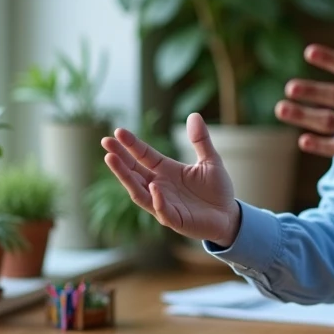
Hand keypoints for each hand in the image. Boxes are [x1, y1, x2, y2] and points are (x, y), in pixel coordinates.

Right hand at [101, 113, 240, 247]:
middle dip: (119, 158)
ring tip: (112, 159)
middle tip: (106, 142)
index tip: (118, 131)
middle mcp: (159, 186)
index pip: (144, 155)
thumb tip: (194, 114)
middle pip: (134, 171)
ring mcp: (164, 203)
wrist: (228, 216)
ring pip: (139, 191)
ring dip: (125, 177)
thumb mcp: (211, 160)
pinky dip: (157, 200)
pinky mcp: (174, 219)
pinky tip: (154, 186)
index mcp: (166, 170)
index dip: (131, 144)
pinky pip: (162, 210)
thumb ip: (201, 140)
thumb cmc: (216, 189)